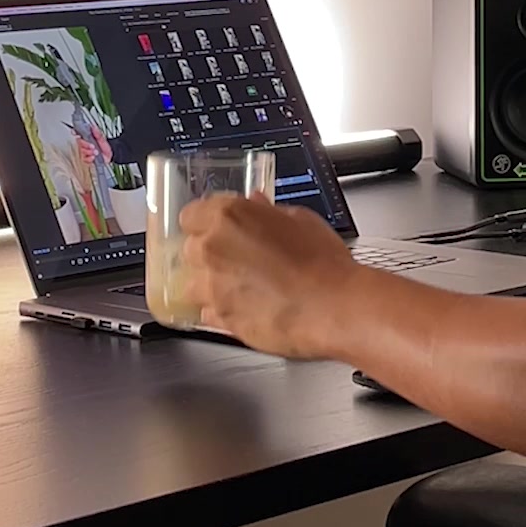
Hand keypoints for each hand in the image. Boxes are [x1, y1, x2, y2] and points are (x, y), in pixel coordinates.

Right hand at [77, 127, 112, 166]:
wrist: (109, 157)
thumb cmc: (105, 147)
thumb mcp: (103, 139)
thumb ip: (98, 134)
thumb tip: (93, 127)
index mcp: (87, 137)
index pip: (78, 133)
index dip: (75, 132)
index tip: (75, 132)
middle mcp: (84, 144)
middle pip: (79, 142)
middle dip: (86, 144)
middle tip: (93, 146)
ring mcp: (84, 151)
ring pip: (82, 151)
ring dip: (89, 152)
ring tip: (96, 152)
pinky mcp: (86, 159)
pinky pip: (84, 159)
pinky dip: (89, 158)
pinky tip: (93, 157)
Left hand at [178, 192, 359, 359]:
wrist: (336, 307)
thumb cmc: (324, 264)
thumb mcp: (301, 220)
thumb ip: (268, 212)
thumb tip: (258, 206)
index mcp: (228, 217)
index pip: (190, 215)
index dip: (205, 222)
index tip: (216, 228)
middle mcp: (212, 249)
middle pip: (189, 249)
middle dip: (209, 254)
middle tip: (238, 258)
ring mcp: (213, 288)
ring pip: (194, 284)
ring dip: (212, 285)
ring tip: (244, 287)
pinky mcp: (220, 320)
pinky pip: (208, 314)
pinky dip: (221, 311)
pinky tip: (248, 306)